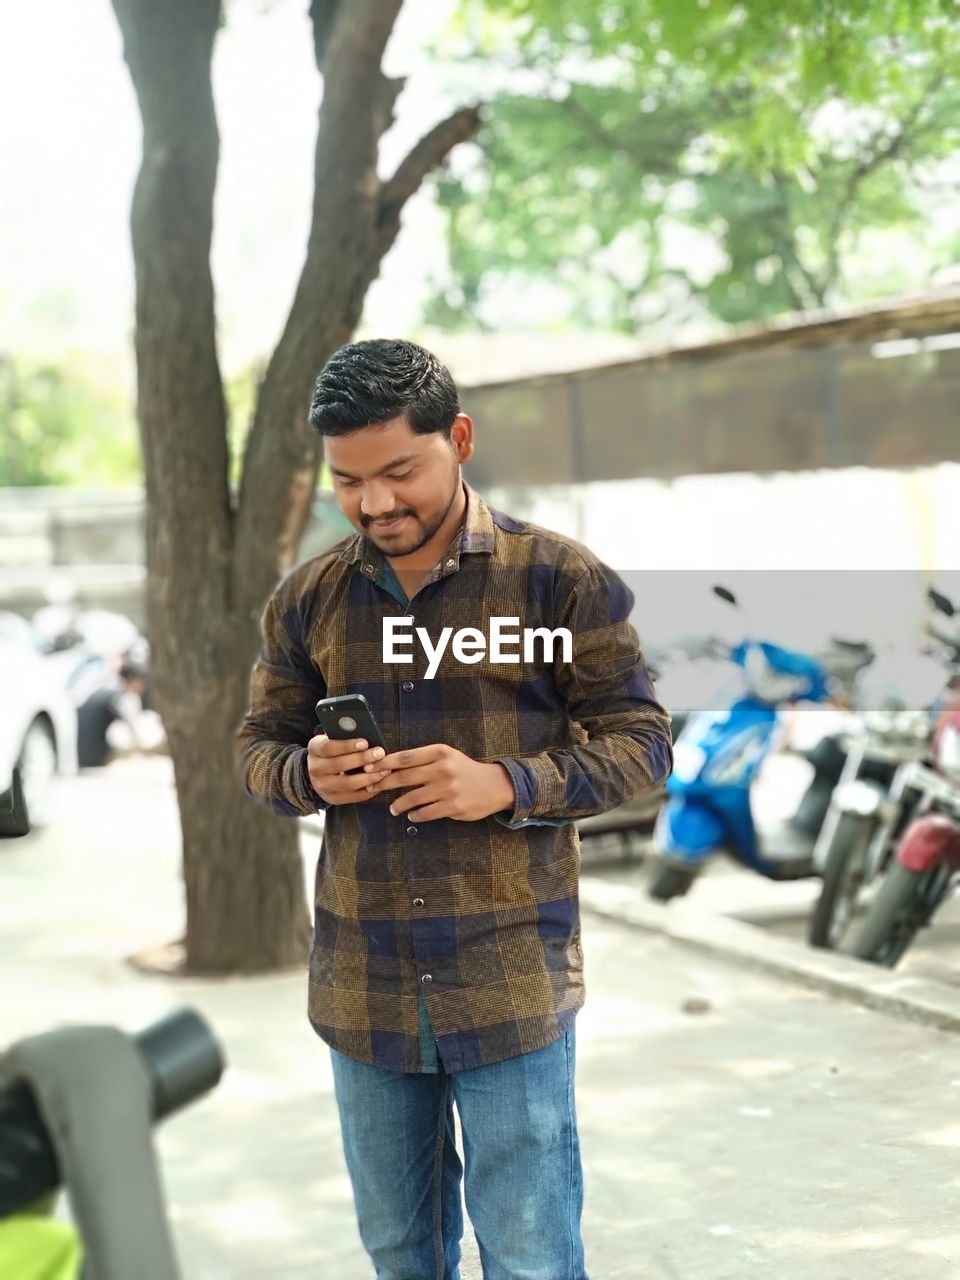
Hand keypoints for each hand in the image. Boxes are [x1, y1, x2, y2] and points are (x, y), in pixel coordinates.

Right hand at [307, 734, 390, 805]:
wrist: (319, 772)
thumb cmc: (333, 750)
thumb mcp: (333, 739)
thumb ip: (345, 736)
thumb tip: (368, 734)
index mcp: (314, 749)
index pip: (328, 747)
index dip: (347, 745)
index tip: (365, 742)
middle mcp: (315, 769)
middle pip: (339, 765)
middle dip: (362, 759)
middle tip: (380, 753)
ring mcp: (322, 786)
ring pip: (347, 784)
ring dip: (368, 777)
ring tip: (385, 770)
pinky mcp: (332, 798)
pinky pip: (352, 797)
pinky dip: (368, 790)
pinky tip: (380, 782)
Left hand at [364, 744, 515, 822]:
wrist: (495, 785)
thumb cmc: (464, 769)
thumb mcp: (447, 756)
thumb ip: (423, 760)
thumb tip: (390, 766)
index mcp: (439, 752)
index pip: (405, 757)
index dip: (384, 763)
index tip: (369, 769)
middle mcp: (443, 769)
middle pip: (403, 777)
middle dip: (382, 783)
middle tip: (370, 788)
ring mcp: (448, 789)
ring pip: (412, 798)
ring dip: (398, 805)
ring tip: (393, 808)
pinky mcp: (453, 807)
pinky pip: (425, 813)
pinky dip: (415, 815)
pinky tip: (412, 816)